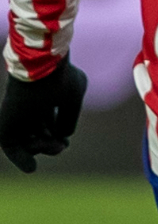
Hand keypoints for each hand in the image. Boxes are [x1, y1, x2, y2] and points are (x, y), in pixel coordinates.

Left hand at [1, 57, 87, 172]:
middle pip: (37, 134)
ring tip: (52, 147)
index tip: (64, 142)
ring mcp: (17, 116)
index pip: (48, 124)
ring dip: (40, 150)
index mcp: (43, 99)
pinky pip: (11, 147)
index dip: (57, 135)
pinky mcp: (7, 124)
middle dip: (49, 145)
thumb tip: (64, 136)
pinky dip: (20, 159)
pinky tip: (32, 168)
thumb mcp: (73, 97)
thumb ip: (68, 118)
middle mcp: (28, 109)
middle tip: (60, 147)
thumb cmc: (60, 78)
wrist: (42, 67)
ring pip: (26, 141)